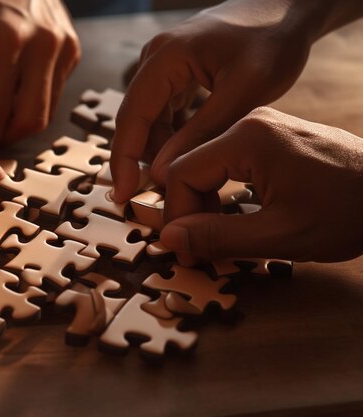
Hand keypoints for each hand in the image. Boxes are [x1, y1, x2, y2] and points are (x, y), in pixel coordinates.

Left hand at [0, 0, 79, 154]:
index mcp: (7, 41)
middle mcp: (43, 46)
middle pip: (31, 119)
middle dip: (7, 138)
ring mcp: (64, 49)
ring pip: (46, 111)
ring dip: (20, 123)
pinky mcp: (74, 52)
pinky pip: (55, 93)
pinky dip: (34, 102)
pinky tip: (17, 91)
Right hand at [111, 0, 317, 201]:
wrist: (287, 8)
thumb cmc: (272, 40)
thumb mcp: (243, 91)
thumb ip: (201, 132)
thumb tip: (162, 172)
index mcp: (165, 57)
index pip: (132, 116)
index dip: (124, 159)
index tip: (124, 194)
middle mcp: (155, 59)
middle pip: (136, 120)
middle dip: (140, 159)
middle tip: (153, 198)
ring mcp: (164, 66)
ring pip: (149, 119)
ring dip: (158, 149)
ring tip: (177, 181)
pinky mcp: (176, 74)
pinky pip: (164, 112)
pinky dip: (172, 136)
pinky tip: (187, 155)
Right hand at [160, 107, 362, 264]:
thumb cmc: (349, 212)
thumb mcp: (281, 235)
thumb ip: (218, 237)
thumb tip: (167, 237)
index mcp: (247, 137)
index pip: (181, 172)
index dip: (176, 214)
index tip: (185, 249)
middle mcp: (249, 122)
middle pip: (191, 166)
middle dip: (189, 210)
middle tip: (198, 248)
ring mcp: (261, 126)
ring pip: (208, 165)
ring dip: (205, 203)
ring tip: (218, 236)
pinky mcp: (271, 136)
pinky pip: (228, 163)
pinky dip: (223, 192)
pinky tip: (236, 215)